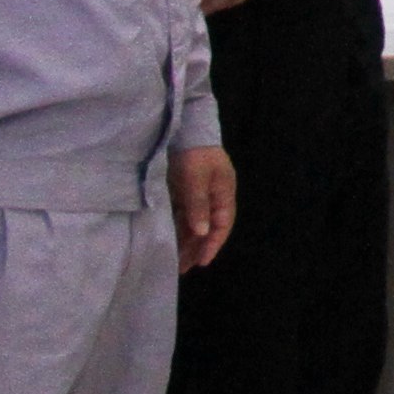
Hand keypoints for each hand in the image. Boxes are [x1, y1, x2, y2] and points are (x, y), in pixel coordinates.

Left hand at [171, 147, 237, 271]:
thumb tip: (202, 233)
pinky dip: (178, 228)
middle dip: (196, 248)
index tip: (201, 262)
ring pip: (194, 222)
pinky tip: (169, 238)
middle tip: (183, 268)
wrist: (183, 126)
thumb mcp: (196, 179)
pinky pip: (182, 214)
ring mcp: (198, 192)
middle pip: (207, 227)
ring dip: (185, 240)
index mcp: (224, 193)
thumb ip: (199, 206)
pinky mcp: (184, 189)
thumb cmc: (193, 153)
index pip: (222, 225)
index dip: (213, 245)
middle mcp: (213, 195)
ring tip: (174, 259)